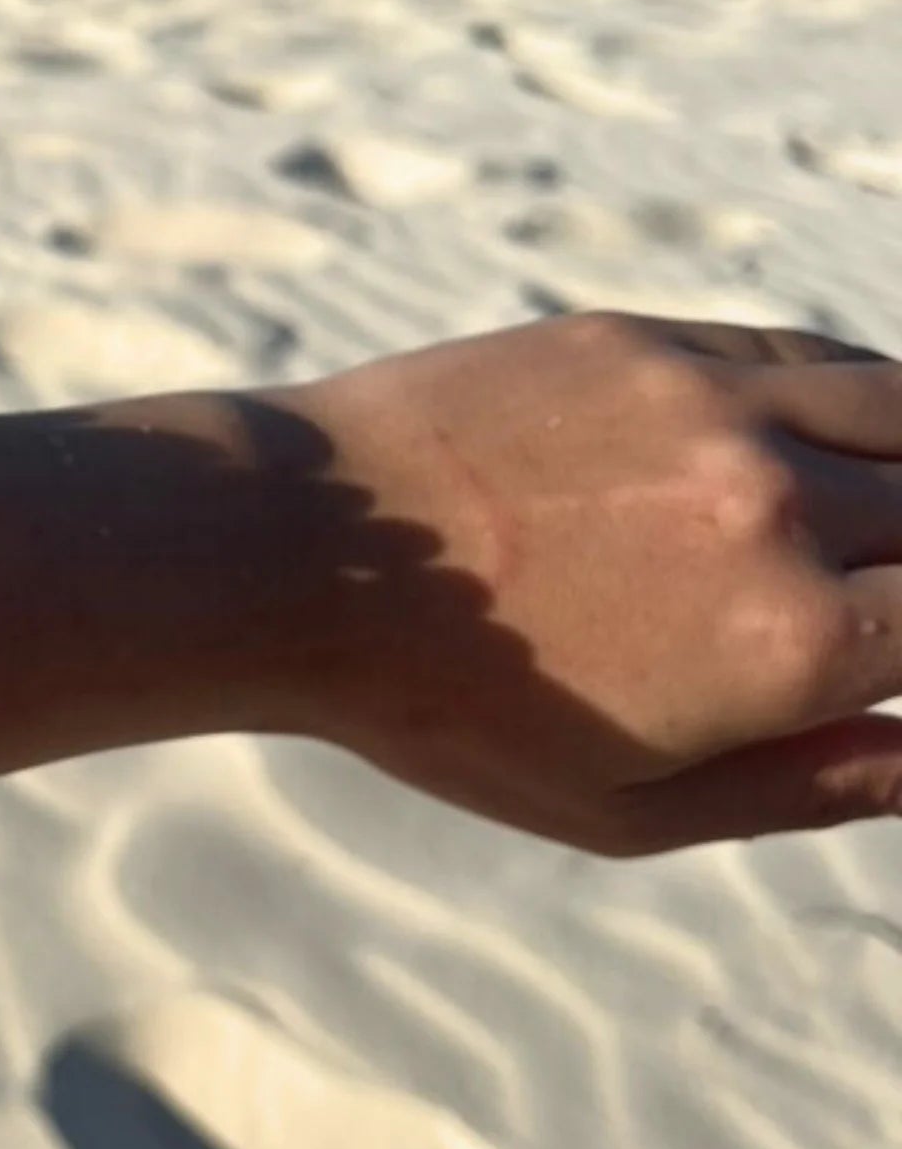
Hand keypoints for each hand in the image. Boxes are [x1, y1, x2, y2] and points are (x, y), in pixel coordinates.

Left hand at [275, 313, 901, 853]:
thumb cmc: (445, 706)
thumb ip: (803, 788)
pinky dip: (854, 399)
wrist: (304, 556)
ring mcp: (718, 407)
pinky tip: (830, 438)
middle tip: (868, 599)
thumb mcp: (618, 806)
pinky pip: (805, 355)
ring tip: (875, 519)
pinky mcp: (651, 342)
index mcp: (797, 644)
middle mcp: (786, 508)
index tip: (882, 646)